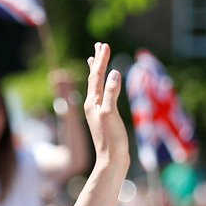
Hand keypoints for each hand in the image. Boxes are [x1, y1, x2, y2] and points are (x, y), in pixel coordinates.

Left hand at [84, 43, 129, 173]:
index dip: (101, 60)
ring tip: (94, 59)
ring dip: (96, 71)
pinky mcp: (104, 117)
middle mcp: (92, 104)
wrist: (112, 161)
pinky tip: (104, 86)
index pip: (96, 76)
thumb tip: (114, 72)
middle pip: (93, 77)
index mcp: (92, 102)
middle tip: (99, 45)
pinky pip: (101, 94)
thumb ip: (111, 93)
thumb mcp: (110, 113)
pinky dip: (102, 85)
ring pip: (95, 85)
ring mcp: (97, 111)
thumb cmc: (111, 139)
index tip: (104, 45)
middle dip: (97, 61)